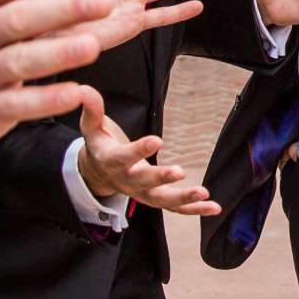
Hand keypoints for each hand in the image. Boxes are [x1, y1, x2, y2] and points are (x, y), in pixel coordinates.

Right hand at [75, 97, 220, 216]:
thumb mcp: (92, 127)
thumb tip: (83, 89)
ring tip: (204, 193)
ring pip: (163, 201)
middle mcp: (127, 182)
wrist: (98, 174)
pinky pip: (176, 209)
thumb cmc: (99, 145)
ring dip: (184, 199)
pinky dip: (195, 209)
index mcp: (112, 162)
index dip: (139, 150)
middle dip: (161, 178)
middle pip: (144, 183)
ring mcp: (142, 193)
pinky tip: (214, 207)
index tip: (157, 140)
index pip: (124, 158)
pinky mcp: (155, 199)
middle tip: (179, 172)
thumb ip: (92, 109)